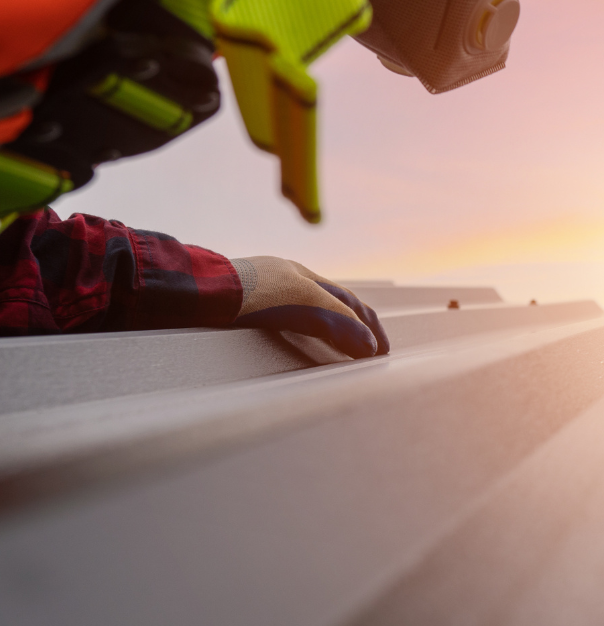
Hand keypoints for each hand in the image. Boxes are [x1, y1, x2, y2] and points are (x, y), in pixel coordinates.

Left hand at [230, 256, 389, 358]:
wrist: (199, 296)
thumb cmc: (252, 294)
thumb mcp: (306, 304)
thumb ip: (341, 323)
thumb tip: (369, 346)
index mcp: (303, 275)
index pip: (348, 301)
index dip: (370, 326)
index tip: (382, 350)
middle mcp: (283, 280)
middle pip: (329, 303)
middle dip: (354, 326)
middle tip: (368, 350)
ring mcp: (260, 294)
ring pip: (305, 313)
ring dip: (328, 331)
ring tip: (339, 350)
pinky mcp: (241, 311)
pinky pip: (280, 323)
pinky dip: (300, 335)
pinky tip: (294, 345)